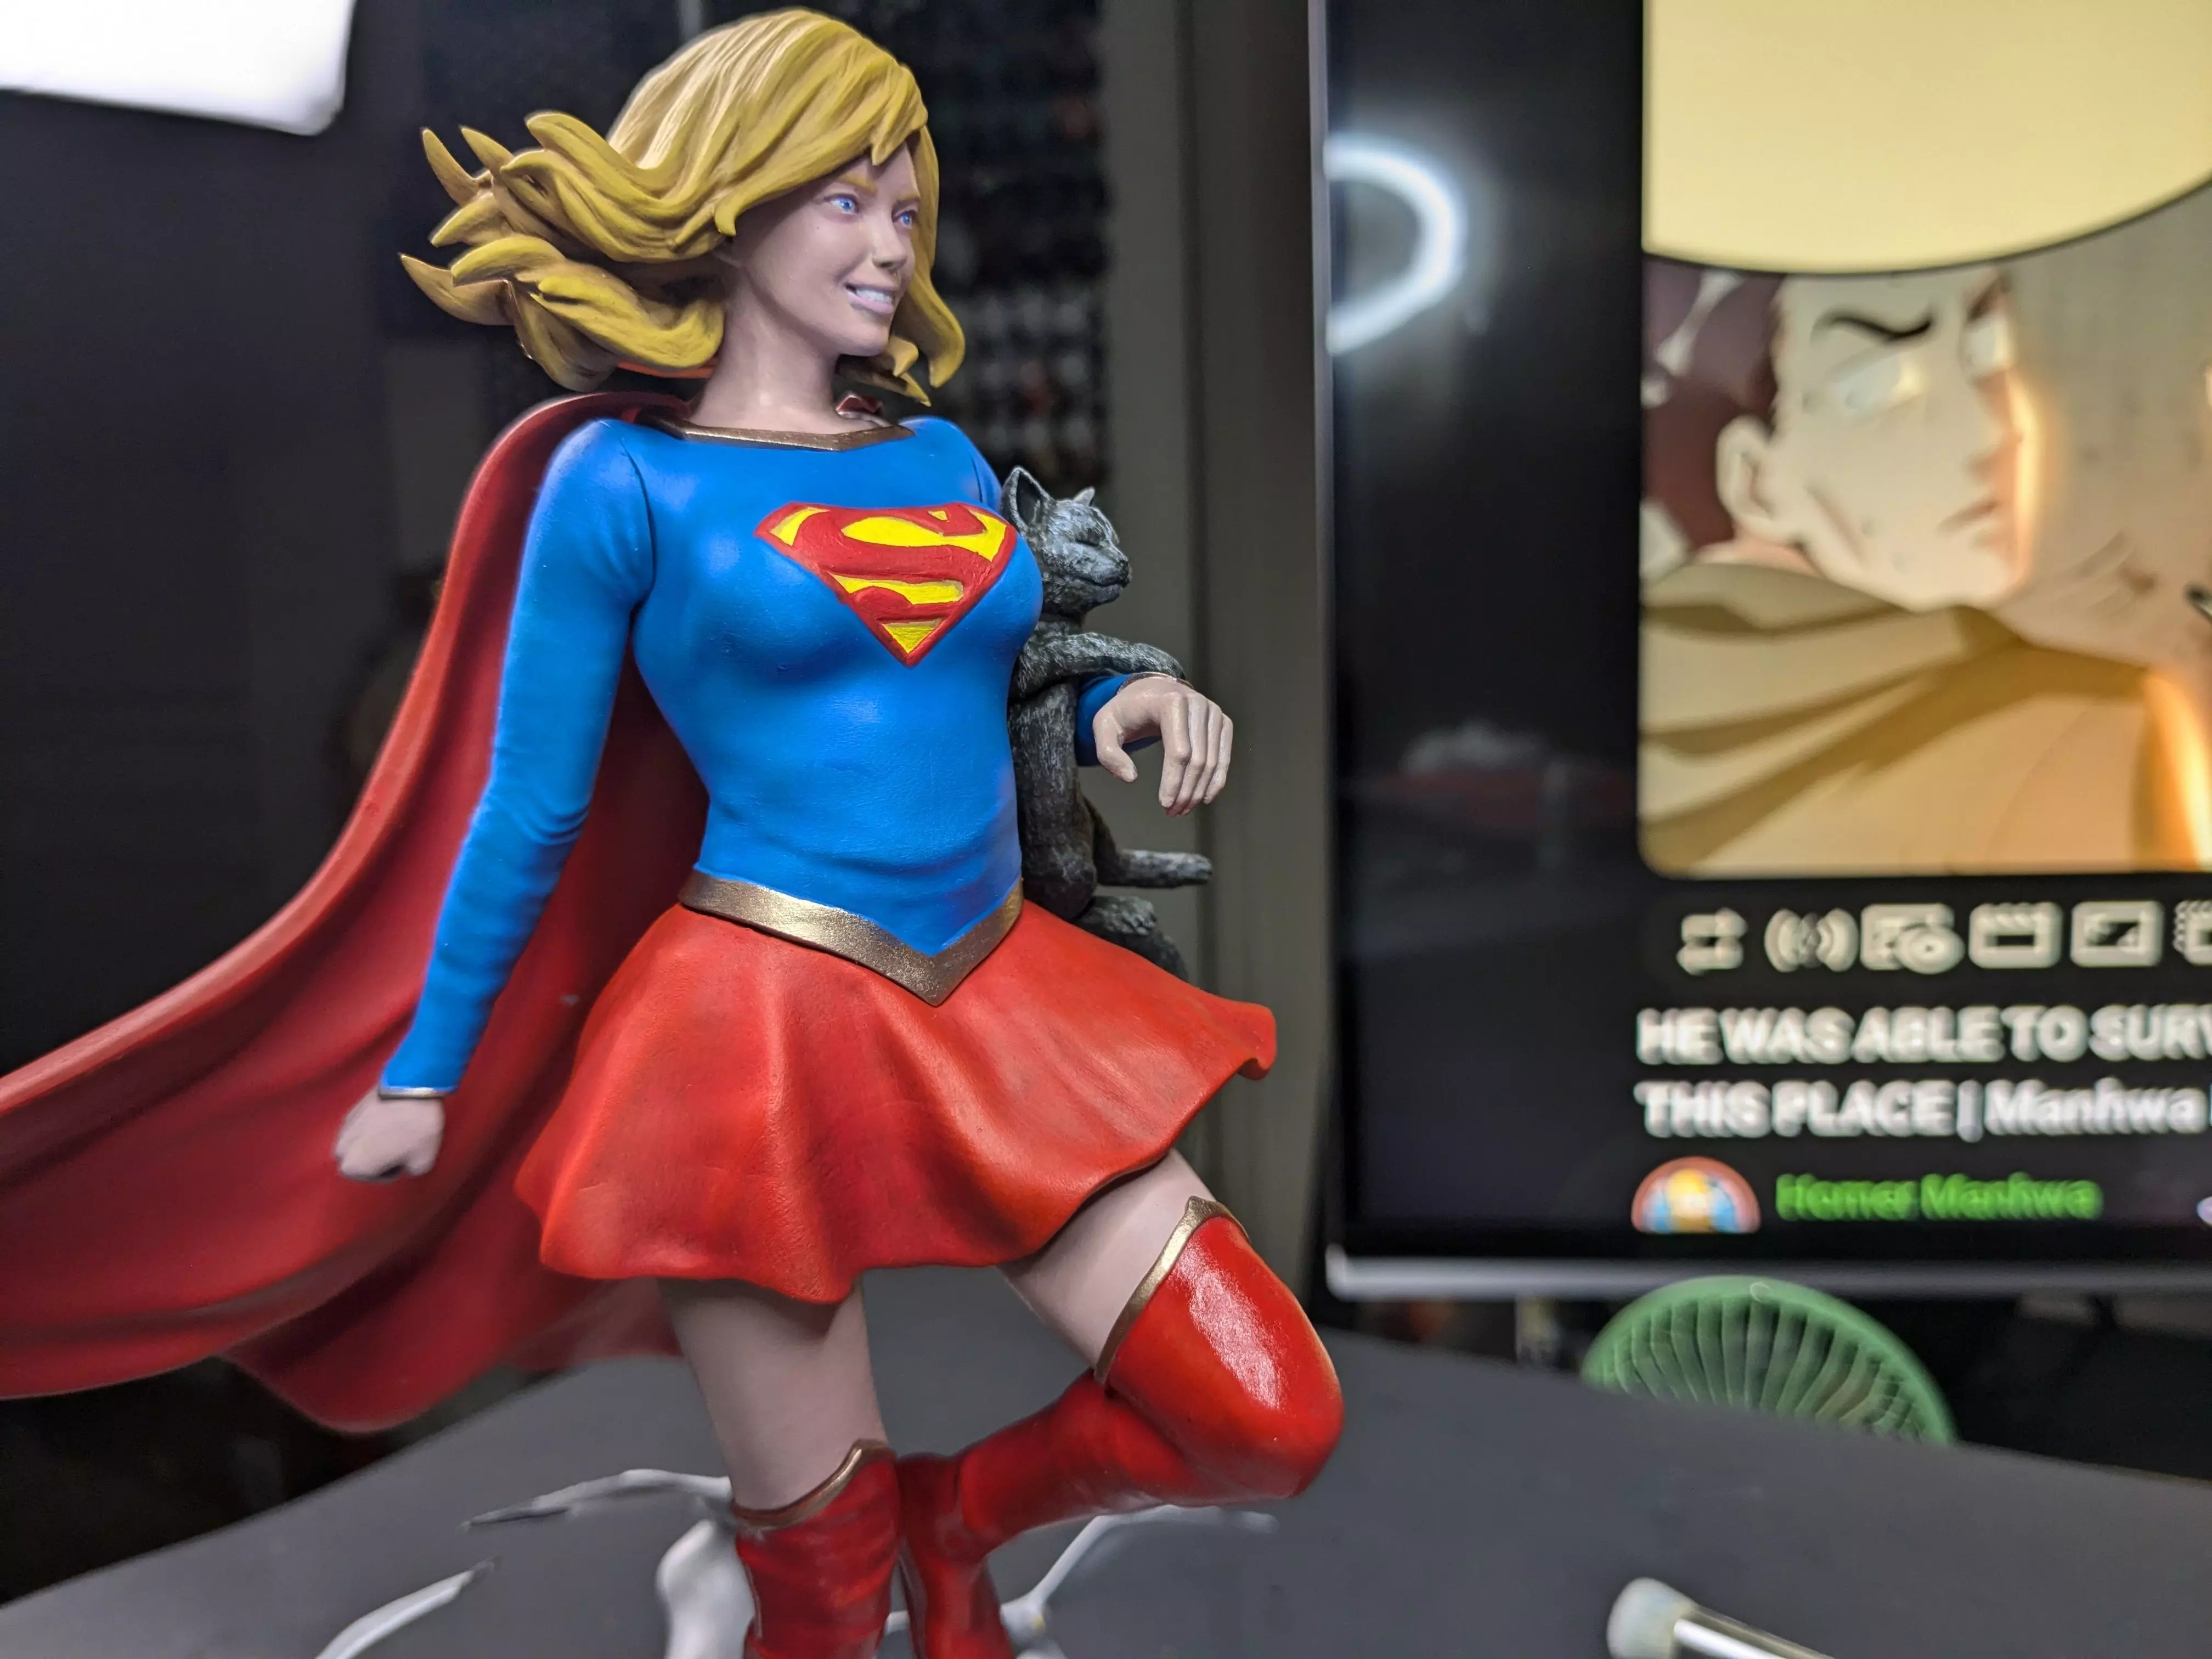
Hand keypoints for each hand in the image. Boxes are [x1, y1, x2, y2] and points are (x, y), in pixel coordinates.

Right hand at [334, 1089, 444, 1180]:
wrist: (413, 1088)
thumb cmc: (417, 1130)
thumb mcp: (422, 1164)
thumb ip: (407, 1171)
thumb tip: (403, 1161)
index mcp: (353, 1167)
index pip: (374, 1177)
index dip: (393, 1169)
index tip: (406, 1156)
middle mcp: (341, 1149)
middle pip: (362, 1160)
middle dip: (378, 1157)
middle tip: (400, 1147)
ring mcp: (344, 1127)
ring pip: (359, 1144)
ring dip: (374, 1142)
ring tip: (397, 1133)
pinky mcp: (352, 1109)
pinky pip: (361, 1127)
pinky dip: (373, 1127)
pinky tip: (391, 1120)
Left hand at [1092, 675, 1232, 816]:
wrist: (1149, 691)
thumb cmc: (1126, 712)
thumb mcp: (1104, 727)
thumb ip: (1108, 754)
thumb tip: (1131, 778)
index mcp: (1170, 702)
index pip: (1179, 751)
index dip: (1174, 782)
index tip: (1165, 804)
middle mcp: (1197, 703)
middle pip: (1198, 759)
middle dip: (1187, 791)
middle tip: (1173, 812)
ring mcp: (1213, 712)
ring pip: (1213, 761)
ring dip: (1200, 791)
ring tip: (1184, 809)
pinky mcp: (1222, 721)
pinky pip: (1224, 756)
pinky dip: (1216, 780)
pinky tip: (1204, 798)